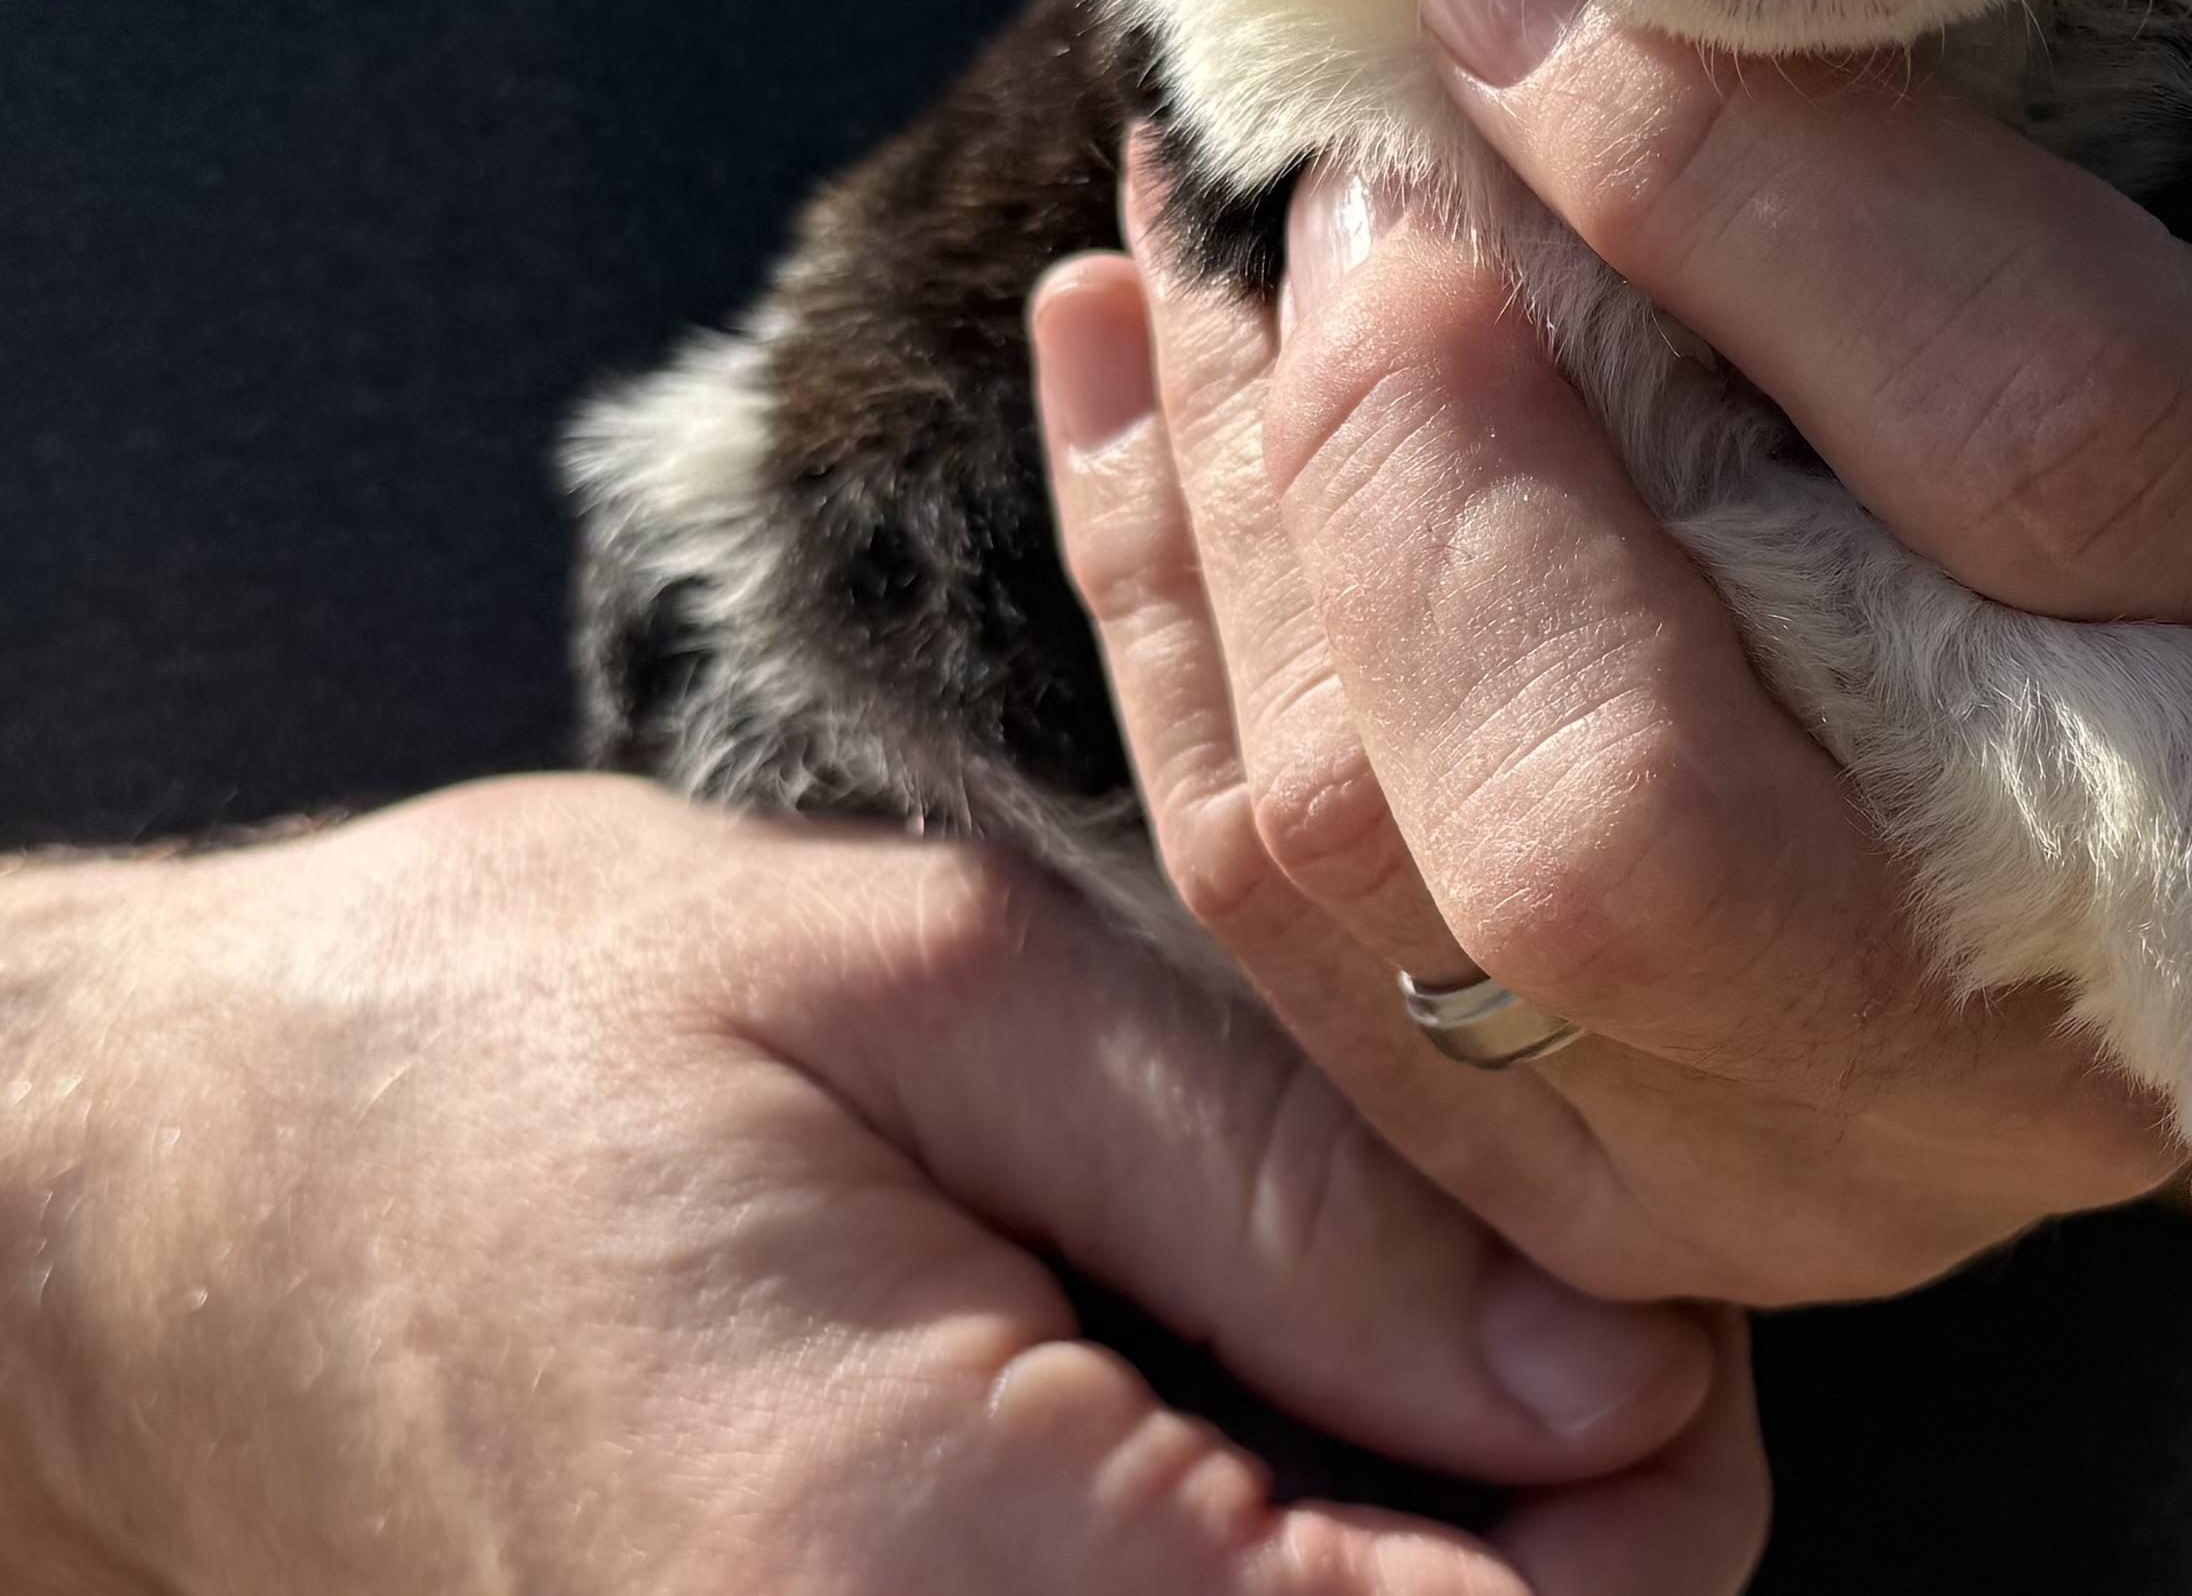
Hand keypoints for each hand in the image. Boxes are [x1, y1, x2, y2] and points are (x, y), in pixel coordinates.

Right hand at [0, 780, 1760, 1595]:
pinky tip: (1263, 1388)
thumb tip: (1624, 1362)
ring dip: (1450, 1543)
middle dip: (1577, 1523)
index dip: (1640, 1497)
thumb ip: (1285, 1191)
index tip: (1630, 1294)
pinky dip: (1306, 1550)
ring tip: (1369, 1294)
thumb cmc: (542, 1032)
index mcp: (923, 1572)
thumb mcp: (934, 993)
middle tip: (1525, 1265)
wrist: (212, 1205)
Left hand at [1031, 0, 2191, 1310]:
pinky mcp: (1564, 1185)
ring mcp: (1766, 1146)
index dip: (1752, 189)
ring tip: (1209, 197)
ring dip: (1231, 477)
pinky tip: (1127, 333)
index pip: (2037, 453)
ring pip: (1362, 864)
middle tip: (1347, 161)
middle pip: (1624, 808)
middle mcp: (2038, 1008)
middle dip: (1413, 432)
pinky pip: (1252, 907)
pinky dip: (1153, 582)